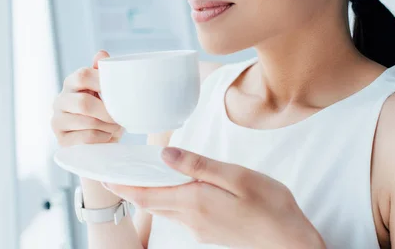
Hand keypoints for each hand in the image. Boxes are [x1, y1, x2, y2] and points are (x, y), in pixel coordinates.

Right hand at [51, 50, 123, 145]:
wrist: (102, 138)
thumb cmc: (104, 109)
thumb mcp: (105, 90)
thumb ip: (103, 72)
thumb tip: (101, 54)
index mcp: (71, 83)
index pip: (82, 75)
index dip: (102, 82)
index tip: (119, 92)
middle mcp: (60, 100)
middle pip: (84, 103)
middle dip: (107, 112)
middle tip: (120, 117)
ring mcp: (57, 120)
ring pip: (86, 122)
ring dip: (107, 126)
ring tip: (115, 127)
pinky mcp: (61, 140)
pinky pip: (85, 139)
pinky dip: (102, 138)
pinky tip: (107, 137)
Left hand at [103, 147, 325, 248]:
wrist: (289, 241)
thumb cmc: (269, 206)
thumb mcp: (236, 177)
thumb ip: (198, 166)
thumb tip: (165, 155)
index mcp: (194, 201)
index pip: (148, 193)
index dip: (125, 186)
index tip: (105, 177)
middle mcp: (191, 218)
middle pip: (151, 202)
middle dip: (132, 190)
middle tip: (116, 175)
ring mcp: (199, 228)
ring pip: (164, 209)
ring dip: (148, 195)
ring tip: (139, 178)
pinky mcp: (208, 231)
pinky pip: (178, 214)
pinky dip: (167, 200)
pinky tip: (174, 188)